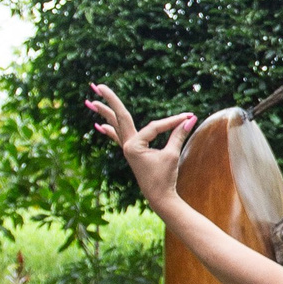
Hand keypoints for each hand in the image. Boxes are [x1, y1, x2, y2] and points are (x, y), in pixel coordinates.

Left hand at [87, 83, 194, 219]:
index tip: (189, 117)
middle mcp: (127, 145)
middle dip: (109, 101)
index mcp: (134, 146)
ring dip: (105, 113)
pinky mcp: (131, 153)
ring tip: (92, 102)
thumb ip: (178, 135)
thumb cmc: (165, 177)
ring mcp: (127, 149)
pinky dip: (109, 131)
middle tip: (98, 85)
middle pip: (119, 117)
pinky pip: (118, 137)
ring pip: (115, 126)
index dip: (172, 122)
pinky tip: (100, 125)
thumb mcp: (172, 154)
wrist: (159, 197)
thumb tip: (190, 118)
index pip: (155, 126)